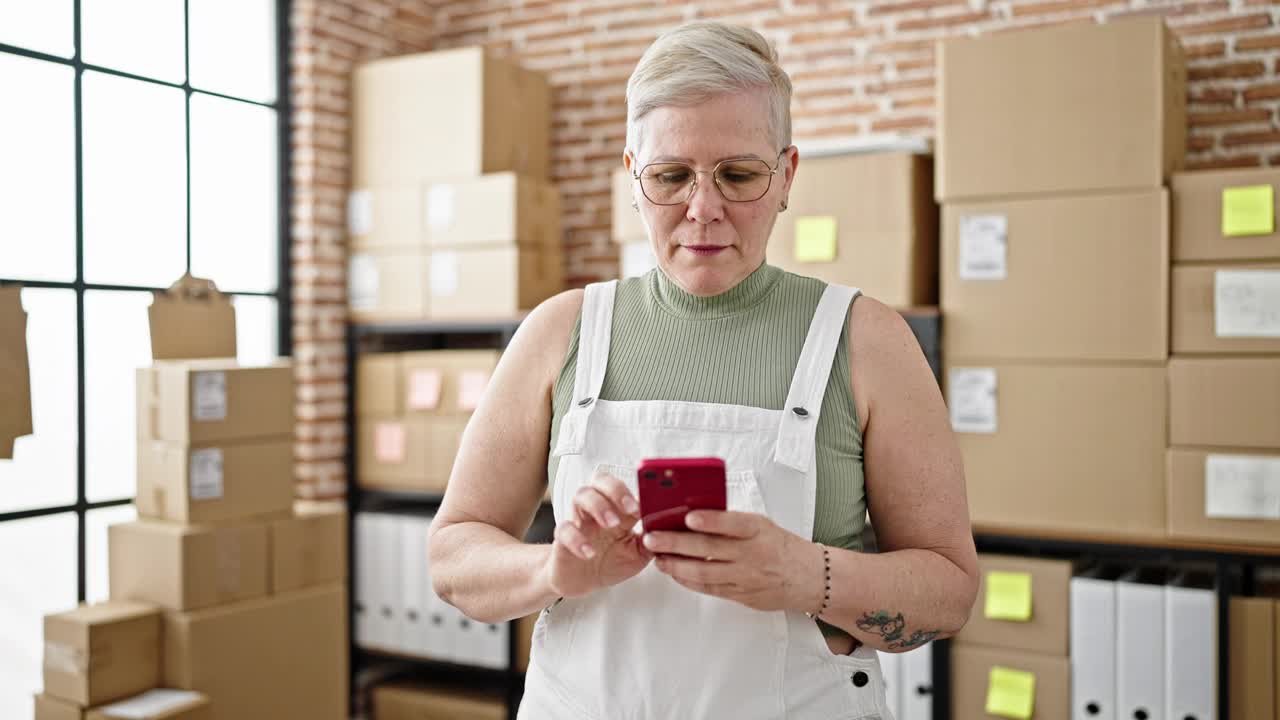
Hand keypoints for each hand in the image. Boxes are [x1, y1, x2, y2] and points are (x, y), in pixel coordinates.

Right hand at [540, 470, 652, 598]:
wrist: (581, 582)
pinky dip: (577, 539)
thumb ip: (651, 541)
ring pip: (581, 496)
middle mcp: (597, 508)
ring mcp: (579, 520)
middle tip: (629, 508)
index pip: (625, 488)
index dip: (636, 493)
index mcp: (617, 509)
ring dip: (598, 506)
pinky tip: (589, 552)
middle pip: (601, 480)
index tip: (646, 506)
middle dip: (616, 490)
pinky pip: (564, 529)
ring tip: (611, 523)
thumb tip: (670, 532)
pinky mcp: (562, 538)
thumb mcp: (637, 555)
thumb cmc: (609, 562)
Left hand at [643, 510, 824, 612]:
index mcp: (757, 530)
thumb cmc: (778, 545)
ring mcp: (745, 576)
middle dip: (675, 543)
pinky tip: (674, 573)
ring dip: (676, 565)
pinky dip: (688, 580)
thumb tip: (693, 515)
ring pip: (704, 572)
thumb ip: (732, 522)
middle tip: (652, 538)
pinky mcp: (740, 594)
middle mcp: (750, 553)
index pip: (732, 523)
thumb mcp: (761, 524)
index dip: (710, 520)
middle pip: (708, 548)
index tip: (688, 517)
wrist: (806, 577)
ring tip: (657, 557)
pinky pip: (709, 588)